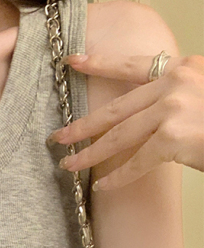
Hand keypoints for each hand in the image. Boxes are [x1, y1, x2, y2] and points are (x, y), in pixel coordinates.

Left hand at [46, 53, 203, 189]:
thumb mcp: (203, 95)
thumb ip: (174, 97)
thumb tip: (145, 116)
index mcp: (182, 68)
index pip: (131, 66)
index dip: (99, 63)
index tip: (72, 61)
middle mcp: (175, 83)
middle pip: (116, 107)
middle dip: (82, 125)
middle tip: (58, 137)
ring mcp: (173, 108)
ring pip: (118, 135)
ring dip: (90, 154)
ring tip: (70, 165)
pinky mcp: (174, 136)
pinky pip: (137, 161)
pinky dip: (118, 177)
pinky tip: (103, 186)